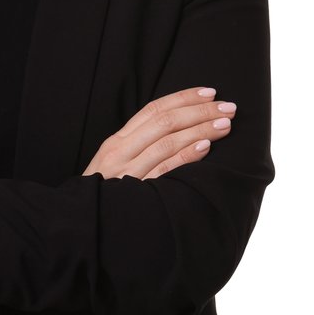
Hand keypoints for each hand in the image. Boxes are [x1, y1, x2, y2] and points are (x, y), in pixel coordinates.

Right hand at [82, 86, 234, 179]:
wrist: (85, 222)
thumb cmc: (106, 193)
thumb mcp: (115, 164)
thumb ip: (139, 146)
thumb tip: (176, 129)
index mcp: (116, 141)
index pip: (153, 110)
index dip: (183, 98)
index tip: (209, 92)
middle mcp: (120, 152)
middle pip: (164, 122)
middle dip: (199, 111)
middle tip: (228, 107)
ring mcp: (127, 172)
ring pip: (167, 142)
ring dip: (199, 130)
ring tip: (224, 124)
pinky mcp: (135, 194)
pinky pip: (164, 170)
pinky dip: (186, 156)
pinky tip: (206, 147)